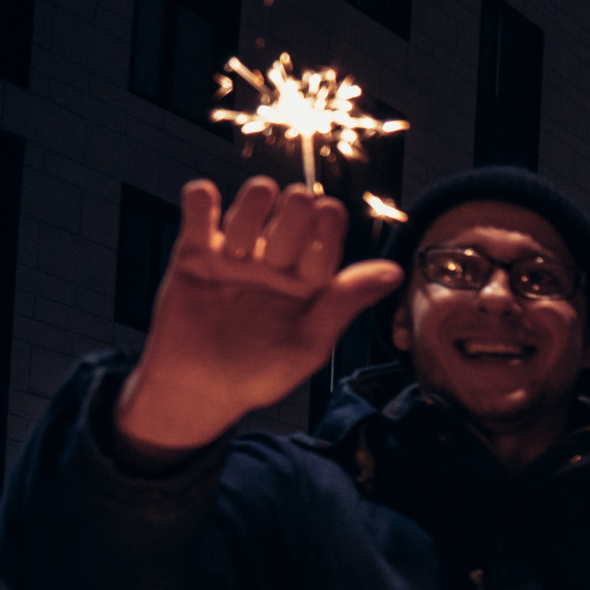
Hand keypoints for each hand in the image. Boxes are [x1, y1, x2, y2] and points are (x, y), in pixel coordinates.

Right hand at [114, 178, 403, 459]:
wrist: (198, 390)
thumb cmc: (259, 375)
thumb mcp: (308, 344)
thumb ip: (344, 302)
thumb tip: (396, 272)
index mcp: (309, 282)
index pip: (325, 241)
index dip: (329, 225)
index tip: (329, 213)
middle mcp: (276, 261)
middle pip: (291, 217)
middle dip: (294, 210)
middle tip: (294, 206)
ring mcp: (236, 254)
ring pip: (249, 209)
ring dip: (250, 207)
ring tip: (243, 234)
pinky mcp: (194, 253)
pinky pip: (198, 213)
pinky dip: (200, 199)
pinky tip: (204, 198)